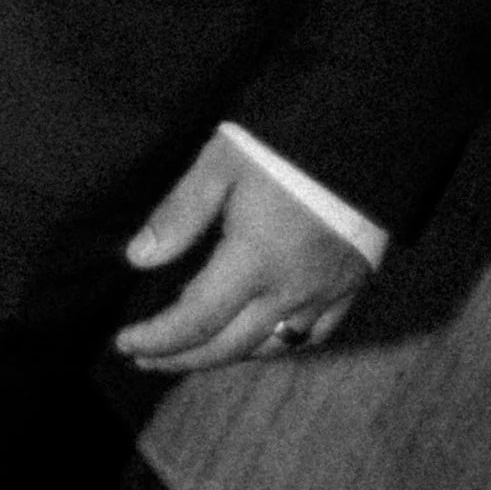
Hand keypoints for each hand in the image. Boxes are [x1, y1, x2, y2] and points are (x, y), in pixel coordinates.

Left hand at [114, 132, 371, 375]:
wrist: (366, 130)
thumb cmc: (286, 142)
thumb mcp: (222, 162)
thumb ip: (180, 213)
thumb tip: (137, 259)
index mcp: (254, 262)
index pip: (195, 320)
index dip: (157, 338)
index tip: (124, 343)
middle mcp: (289, 291)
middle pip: (228, 346)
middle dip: (181, 358)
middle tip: (145, 358)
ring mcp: (324, 295)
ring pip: (269, 348)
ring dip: (225, 356)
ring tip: (193, 349)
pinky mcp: (351, 287)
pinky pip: (312, 336)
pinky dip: (277, 345)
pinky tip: (259, 338)